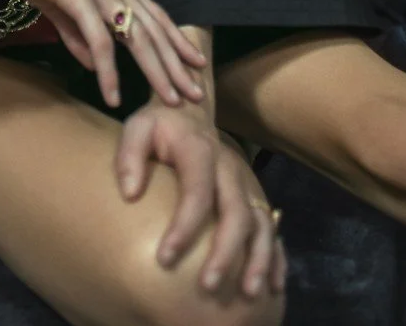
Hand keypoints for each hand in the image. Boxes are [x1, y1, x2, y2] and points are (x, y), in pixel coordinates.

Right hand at [0, 0, 206, 109]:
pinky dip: (109, 70)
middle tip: (196, 95)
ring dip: (155, 70)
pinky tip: (112, 95)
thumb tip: (95, 65)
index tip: (194, 65)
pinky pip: (99, 39)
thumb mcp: (56, 4)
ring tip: (169, 100)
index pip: (153, 14)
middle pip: (152, 28)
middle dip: (176, 63)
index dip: (175, 40)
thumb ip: (76, 33)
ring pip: (135, 35)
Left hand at [115, 102, 286, 298]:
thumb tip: (130, 194)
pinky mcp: (254, 193)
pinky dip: (276, 255)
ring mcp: (246, 182)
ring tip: (249, 293)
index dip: (184, 227)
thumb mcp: (138, 127)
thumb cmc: (161, 126)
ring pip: (261, 222)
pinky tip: (273, 284)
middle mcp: (230, 168)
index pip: (197, 192)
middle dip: (225, 252)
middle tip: (206, 286)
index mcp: (200, 150)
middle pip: (236, 213)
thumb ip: (129, 156)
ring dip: (258, 259)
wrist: (191, 112)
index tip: (165, 257)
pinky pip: (271, 226)